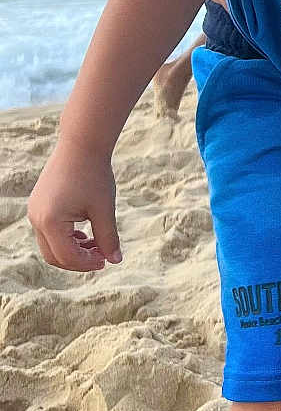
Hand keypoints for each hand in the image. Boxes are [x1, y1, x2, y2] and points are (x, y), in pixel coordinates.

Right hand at [27, 142, 121, 270]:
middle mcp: (36, 218)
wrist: (81, 146)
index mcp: (50, 222)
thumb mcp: (104, 209)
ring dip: (73, 249)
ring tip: (98, 244)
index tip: (106, 261)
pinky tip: (86, 234)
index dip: (87, 263)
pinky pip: (49, 231)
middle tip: (103, 257)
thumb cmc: (94, 176)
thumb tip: (116, 261)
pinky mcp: (38, 205)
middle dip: (79, 260)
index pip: (67, 257)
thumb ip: (108, 237)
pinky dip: (66, 238)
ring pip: (51, 244)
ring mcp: (34, 211)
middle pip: (54, 255)